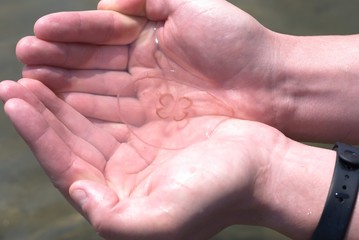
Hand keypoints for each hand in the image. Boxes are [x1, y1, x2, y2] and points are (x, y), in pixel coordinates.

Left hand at [0, 79, 284, 238]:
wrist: (261, 170)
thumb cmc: (220, 196)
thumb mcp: (167, 220)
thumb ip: (115, 220)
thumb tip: (78, 191)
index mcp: (117, 193)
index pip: (64, 162)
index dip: (36, 132)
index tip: (13, 99)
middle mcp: (122, 168)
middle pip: (70, 134)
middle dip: (41, 106)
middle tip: (17, 76)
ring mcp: (137, 141)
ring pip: (88, 113)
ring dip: (63, 89)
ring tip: (38, 63)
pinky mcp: (154, 120)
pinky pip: (115, 97)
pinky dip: (94, 81)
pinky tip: (80, 64)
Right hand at [17, 2, 279, 126]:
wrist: (268, 84)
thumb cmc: (235, 42)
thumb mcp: (190, 5)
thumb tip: (107, 4)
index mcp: (147, 40)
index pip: (98, 36)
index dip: (68, 35)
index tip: (38, 35)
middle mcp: (141, 71)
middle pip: (90, 65)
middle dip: (56, 62)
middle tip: (24, 61)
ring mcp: (146, 100)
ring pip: (96, 91)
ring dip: (62, 87)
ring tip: (28, 84)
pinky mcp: (153, 125)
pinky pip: (113, 116)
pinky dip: (85, 110)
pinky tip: (60, 107)